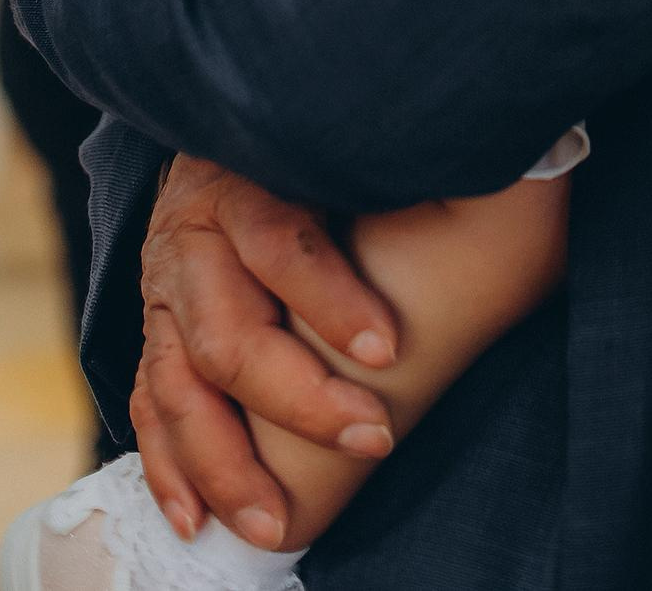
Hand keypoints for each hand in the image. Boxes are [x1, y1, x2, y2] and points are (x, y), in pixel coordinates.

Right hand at [131, 157, 398, 545]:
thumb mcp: (346, 141)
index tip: (389, 349)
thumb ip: (397, 167)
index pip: (282, 246)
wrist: (228, 129)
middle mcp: (193, 241)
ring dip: (226, 465)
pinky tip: (197, 520)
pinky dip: (171, 470)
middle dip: (299, 402)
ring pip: (179, 389)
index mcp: (245, 183)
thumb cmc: (312, 145)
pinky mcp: (154, 336)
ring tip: (274, 522)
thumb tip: (501, 175)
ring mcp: (163, 294)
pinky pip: (150, 410)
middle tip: (371, 439)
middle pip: (228, 336)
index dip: (332, 302)